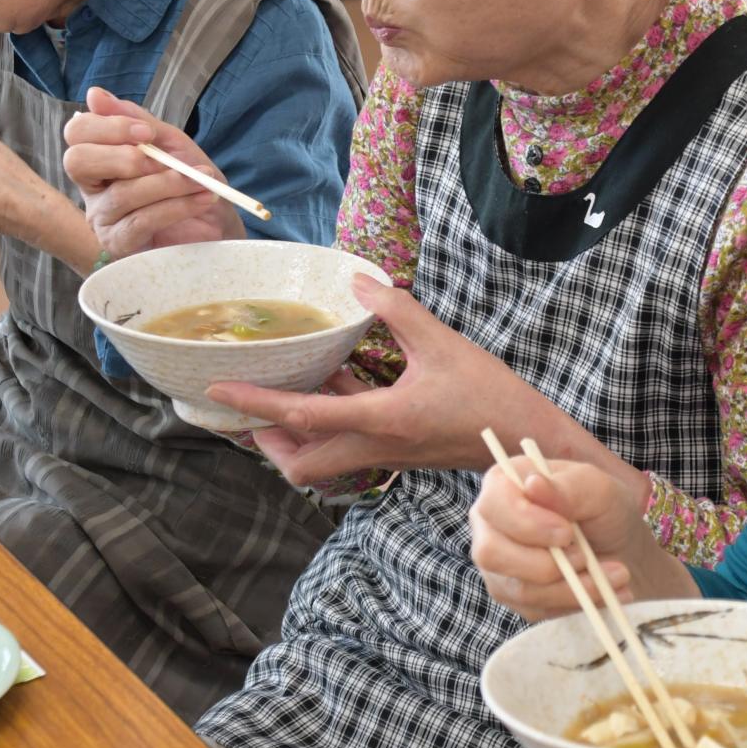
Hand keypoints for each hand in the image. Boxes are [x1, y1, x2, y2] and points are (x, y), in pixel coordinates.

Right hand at [63, 86, 242, 256]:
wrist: (221, 222)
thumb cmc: (191, 180)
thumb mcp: (170, 143)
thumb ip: (137, 119)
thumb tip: (95, 95)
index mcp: (100, 157)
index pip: (77, 133)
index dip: (107, 127)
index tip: (146, 132)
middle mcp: (93, 188)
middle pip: (77, 161)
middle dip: (123, 156)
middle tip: (160, 159)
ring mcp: (103, 218)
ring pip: (122, 193)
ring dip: (168, 183)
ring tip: (200, 179)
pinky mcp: (121, 245)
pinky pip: (142, 221)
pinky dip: (177, 206)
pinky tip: (201, 198)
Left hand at [208, 277, 635, 490]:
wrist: (526, 439)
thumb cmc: (489, 394)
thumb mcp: (443, 342)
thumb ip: (397, 310)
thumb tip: (359, 280)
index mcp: (383, 420)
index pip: (304, 417)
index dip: (257, 403)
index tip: (221, 389)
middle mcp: (377, 447)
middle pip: (302, 467)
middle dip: (267, 445)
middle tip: (248, 412)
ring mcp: (387, 456)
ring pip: (323, 465)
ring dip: (295, 440)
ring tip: (282, 397)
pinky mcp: (399, 454)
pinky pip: (349, 448)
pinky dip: (331, 425)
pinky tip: (338, 382)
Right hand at [469, 455, 658, 618]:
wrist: (622, 547)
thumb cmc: (605, 508)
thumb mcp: (598, 488)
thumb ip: (567, 487)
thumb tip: (533, 484)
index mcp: (503, 485)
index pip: (493, 505)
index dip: (526, 523)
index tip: (567, 532)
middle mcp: (490, 526)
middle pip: (492, 553)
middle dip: (545, 564)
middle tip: (586, 558)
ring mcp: (498, 565)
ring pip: (518, 589)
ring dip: (570, 587)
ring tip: (614, 575)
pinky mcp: (514, 596)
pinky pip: (535, 610)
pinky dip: (574, 602)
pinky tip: (603, 589)